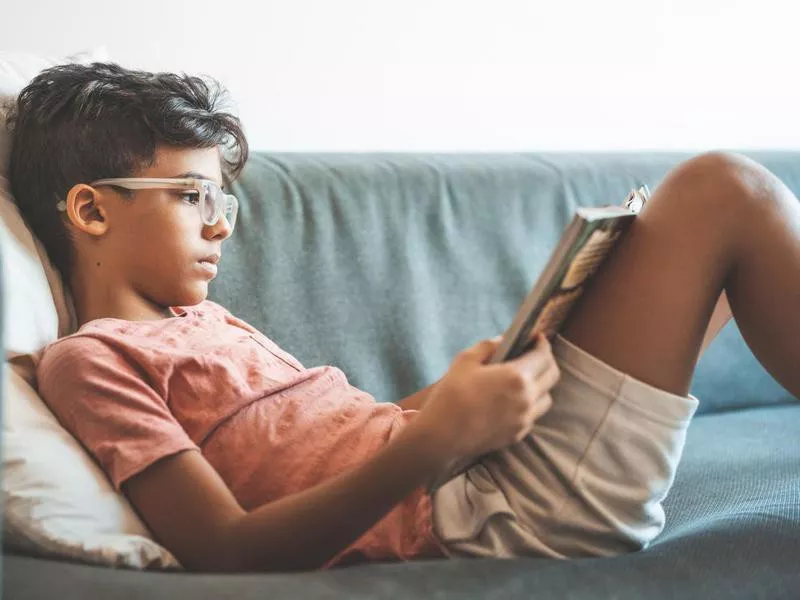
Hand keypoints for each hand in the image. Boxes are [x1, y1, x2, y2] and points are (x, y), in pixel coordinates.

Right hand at [413, 332, 559, 476]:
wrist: (442, 436)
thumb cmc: (451, 395)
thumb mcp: (465, 360)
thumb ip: (488, 346)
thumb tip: (504, 340)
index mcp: (517, 377)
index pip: (544, 356)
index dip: (542, 344)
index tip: (537, 338)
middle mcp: (527, 399)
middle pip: (552, 376)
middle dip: (547, 361)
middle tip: (534, 354)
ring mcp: (524, 419)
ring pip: (547, 398)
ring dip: (541, 384)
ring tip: (525, 379)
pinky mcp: (518, 434)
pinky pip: (533, 415)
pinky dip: (530, 404)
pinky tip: (513, 400)